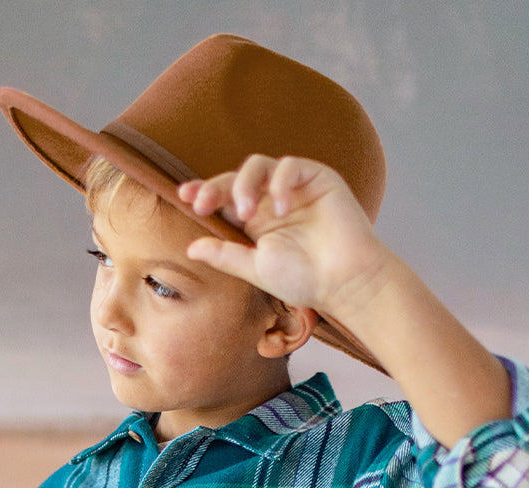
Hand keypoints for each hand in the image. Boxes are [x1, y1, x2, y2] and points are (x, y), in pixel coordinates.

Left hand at [178, 155, 393, 320]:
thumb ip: (225, 255)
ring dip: (244, 185)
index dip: (204, 193)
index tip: (184, 196)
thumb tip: (189, 248)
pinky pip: (289, 166)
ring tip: (245, 213)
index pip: (224, 200)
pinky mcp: (317, 177)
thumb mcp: (255, 268)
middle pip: (235, 179)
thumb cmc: (304, 279)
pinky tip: (280, 209)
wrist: (344, 281)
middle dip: (215, 188)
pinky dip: (279, 184)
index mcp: (255, 222)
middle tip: (203, 204)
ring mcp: (293, 187)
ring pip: (259, 166)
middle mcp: (271, 201)